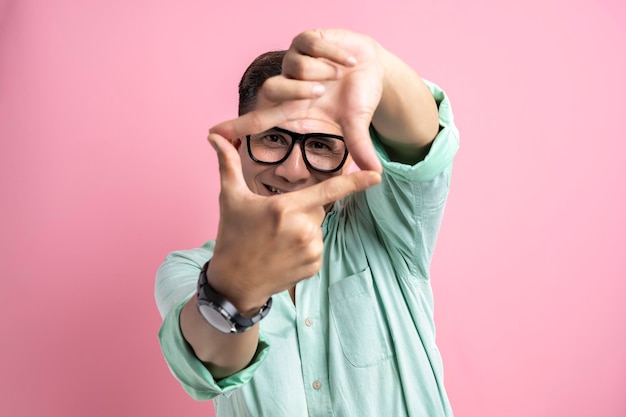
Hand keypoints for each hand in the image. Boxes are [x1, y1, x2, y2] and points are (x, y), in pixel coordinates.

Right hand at [206, 132, 380, 312]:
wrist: (234, 282)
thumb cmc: (232, 237)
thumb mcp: (230, 198)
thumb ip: (228, 164)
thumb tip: (213, 136)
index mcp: (286, 208)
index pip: (329, 190)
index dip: (356, 182)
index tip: (377, 175)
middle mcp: (303, 229)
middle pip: (318, 207)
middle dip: (302, 209)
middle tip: (275, 222)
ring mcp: (311, 250)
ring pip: (317, 228)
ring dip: (303, 228)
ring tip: (277, 240)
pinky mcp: (314, 266)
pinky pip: (317, 247)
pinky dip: (305, 247)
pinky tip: (284, 253)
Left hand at [211, 29, 386, 171]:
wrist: (374, 69)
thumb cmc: (358, 98)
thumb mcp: (357, 124)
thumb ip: (359, 147)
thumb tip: (374, 173)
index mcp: (295, 109)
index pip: (259, 119)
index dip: (237, 126)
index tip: (212, 135)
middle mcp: (289, 85)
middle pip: (272, 89)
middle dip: (299, 91)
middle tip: (324, 92)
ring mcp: (295, 61)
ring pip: (295, 67)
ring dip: (322, 71)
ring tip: (339, 73)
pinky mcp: (306, 39)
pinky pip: (312, 44)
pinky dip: (334, 53)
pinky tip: (346, 59)